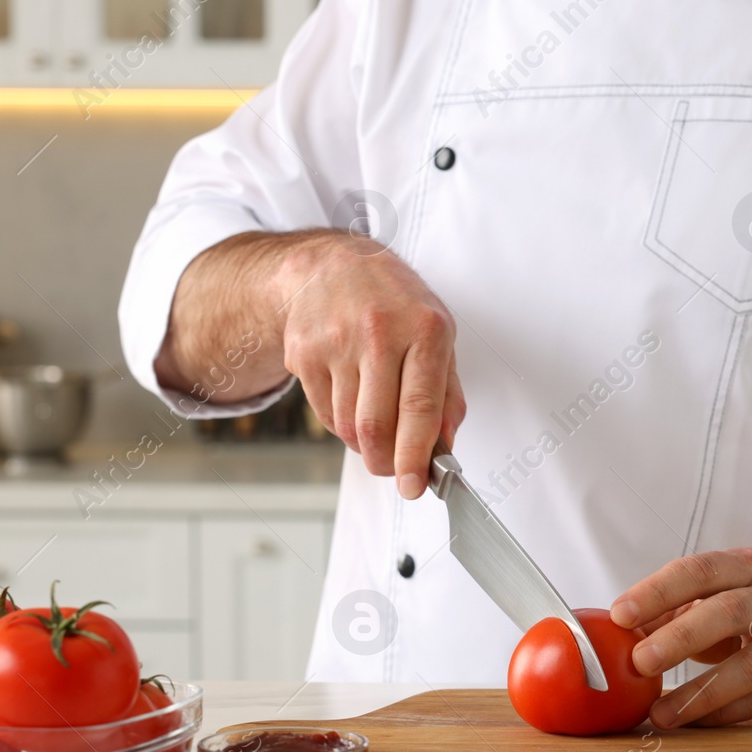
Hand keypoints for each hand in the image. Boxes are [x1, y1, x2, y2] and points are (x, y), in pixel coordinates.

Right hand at [157, 230, 464, 499]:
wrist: (331, 264)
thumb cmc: (394, 301)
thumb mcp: (437, 332)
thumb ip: (447, 392)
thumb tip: (445, 446)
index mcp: (424, 329)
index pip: (420, 408)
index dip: (416, 456)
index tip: (414, 487)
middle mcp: (379, 333)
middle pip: (376, 426)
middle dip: (386, 463)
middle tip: (394, 470)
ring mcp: (336, 342)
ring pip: (348, 426)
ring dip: (365, 443)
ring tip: (376, 424)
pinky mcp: (304, 354)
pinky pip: (326, 414)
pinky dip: (342, 424)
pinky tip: (353, 401)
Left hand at [609, 548, 751, 727]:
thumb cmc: (749, 610)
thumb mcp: (713, 595)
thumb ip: (666, 612)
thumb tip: (613, 637)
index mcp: (746, 567)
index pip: (700, 570)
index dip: (658, 591)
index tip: (619, 615)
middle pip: (729, 612)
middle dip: (680, 638)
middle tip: (639, 662)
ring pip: (750, 667)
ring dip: (700, 692)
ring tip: (659, 712)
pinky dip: (722, 714)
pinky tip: (690, 721)